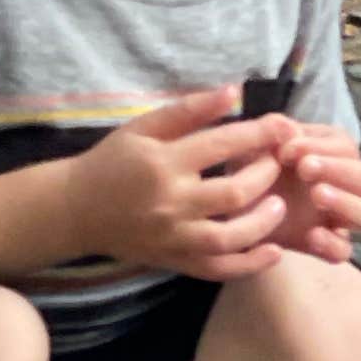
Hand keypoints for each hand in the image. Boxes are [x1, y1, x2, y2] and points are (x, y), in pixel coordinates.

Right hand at [63, 89, 291, 277]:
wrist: (75, 209)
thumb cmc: (113, 161)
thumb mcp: (143, 127)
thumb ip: (190, 109)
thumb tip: (235, 91)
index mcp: (164, 163)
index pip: (223, 145)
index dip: (261, 135)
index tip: (285, 128)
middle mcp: (171, 202)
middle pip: (234, 193)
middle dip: (266, 174)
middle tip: (279, 162)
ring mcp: (173, 237)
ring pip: (230, 237)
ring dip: (264, 222)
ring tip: (279, 204)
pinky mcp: (174, 261)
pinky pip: (217, 269)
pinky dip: (249, 265)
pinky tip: (274, 252)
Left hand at [255, 121, 360, 265]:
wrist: (228, 213)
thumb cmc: (247, 172)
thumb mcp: (251, 149)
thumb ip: (270, 135)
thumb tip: (288, 127)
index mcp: (330, 155)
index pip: (346, 146)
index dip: (322, 146)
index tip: (286, 150)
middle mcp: (342, 185)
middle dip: (340, 169)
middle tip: (305, 169)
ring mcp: (337, 218)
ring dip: (347, 202)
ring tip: (316, 195)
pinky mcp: (324, 246)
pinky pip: (344, 251)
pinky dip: (332, 244)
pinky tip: (311, 235)